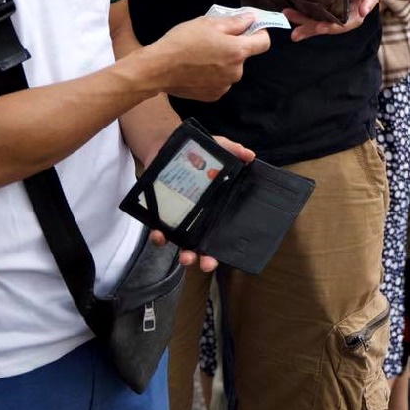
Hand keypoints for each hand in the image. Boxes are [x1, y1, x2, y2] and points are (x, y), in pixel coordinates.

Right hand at [146, 14, 273, 99]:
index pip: (264, 43)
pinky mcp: (213, 95)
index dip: (259, 32)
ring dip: (222, 62)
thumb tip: (251, 19)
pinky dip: (213, 75)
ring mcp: (224, 86)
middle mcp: (236, 72)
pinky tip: (196, 68)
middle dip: (233, 47)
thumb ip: (235, 22)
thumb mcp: (208, 23)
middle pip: (243, 56)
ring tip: (200, 55)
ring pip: (230, 69)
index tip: (248, 28)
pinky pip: (220, 81)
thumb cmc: (182, 42)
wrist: (158, 69)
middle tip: (213, 39)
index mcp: (237, 51)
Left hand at [149, 133, 255, 272]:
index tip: (220, 259)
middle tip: (205, 262)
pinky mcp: (161, 213)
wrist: (167, 146)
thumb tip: (250, 156)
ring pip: (181, 243)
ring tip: (185, 255)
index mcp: (213, 209)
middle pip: (201, 245)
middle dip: (203, 258)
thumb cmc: (197, 153)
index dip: (219, 250)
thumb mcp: (218, 148)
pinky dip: (160, 236)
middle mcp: (196, 218)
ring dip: (183, 253)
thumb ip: (234, 150)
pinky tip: (160, 233)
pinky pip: (159, 230)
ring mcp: (178, 218)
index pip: (218, 235)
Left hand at [283, 0, 380, 41]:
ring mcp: (345, 6)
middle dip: (333, 25)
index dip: (368, 2)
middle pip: (350, 18)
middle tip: (319, 27)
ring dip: (315, 29)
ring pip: (334, 24)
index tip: (363, 11)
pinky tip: (295, 29)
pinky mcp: (331, 8)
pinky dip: (309, 26)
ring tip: (296, 33)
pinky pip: (322, 20)